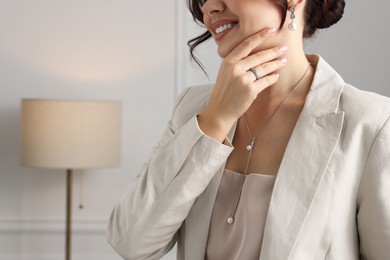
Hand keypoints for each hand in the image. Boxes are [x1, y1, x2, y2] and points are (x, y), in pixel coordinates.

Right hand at [198, 27, 287, 141]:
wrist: (219, 110)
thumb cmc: (224, 91)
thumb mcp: (226, 72)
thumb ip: (237, 62)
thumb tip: (256, 53)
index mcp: (228, 61)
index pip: (246, 44)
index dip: (260, 36)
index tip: (270, 30)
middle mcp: (235, 68)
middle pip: (258, 56)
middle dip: (273, 51)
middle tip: (283, 48)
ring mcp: (243, 79)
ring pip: (264, 68)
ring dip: (275, 64)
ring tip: (283, 61)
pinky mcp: (250, 90)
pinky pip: (266, 81)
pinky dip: (272, 78)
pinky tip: (276, 76)